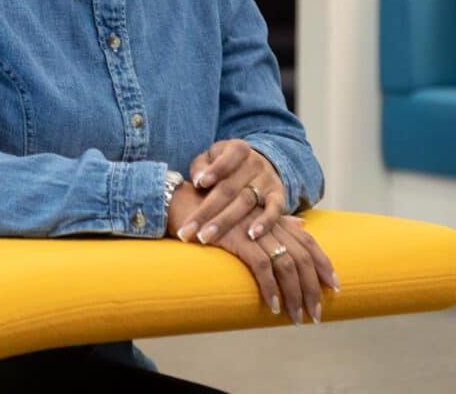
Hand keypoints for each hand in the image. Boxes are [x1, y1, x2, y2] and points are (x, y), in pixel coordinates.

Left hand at [182, 138, 284, 243]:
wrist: (258, 164)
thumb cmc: (225, 163)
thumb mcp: (212, 157)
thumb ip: (202, 166)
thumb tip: (198, 181)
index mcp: (237, 149)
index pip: (226, 159)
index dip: (214, 171)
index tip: (199, 184)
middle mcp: (255, 163)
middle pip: (229, 188)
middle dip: (207, 210)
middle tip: (189, 229)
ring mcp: (268, 180)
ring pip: (246, 202)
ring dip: (225, 221)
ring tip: (206, 237)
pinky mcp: (279, 196)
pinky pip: (275, 210)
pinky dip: (265, 222)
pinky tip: (252, 235)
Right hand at [213, 210, 338, 325]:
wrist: (186, 204)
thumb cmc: (217, 211)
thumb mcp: (250, 213)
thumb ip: (278, 220)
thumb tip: (302, 226)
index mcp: (274, 218)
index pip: (308, 241)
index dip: (323, 263)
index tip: (334, 286)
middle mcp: (269, 222)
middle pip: (302, 257)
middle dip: (312, 288)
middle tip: (316, 314)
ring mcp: (254, 230)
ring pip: (286, 265)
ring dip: (294, 294)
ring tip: (297, 317)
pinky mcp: (238, 239)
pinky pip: (262, 267)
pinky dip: (270, 288)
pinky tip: (272, 306)